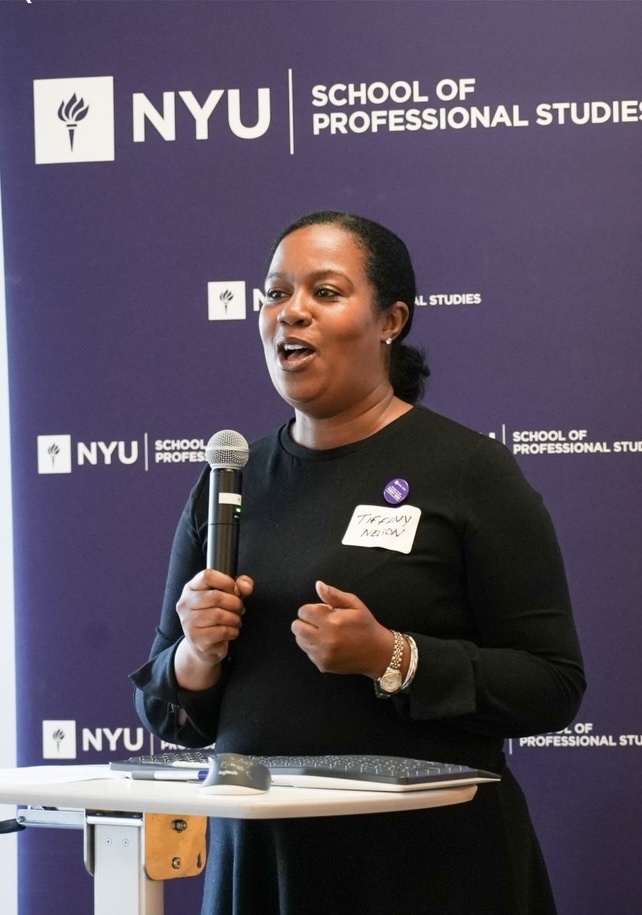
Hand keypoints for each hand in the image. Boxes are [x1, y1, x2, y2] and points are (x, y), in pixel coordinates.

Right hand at [174, 570, 253, 689]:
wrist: (202, 643)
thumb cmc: (215, 615)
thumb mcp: (227, 595)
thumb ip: (240, 585)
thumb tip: (246, 586)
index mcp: (191, 588)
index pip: (207, 576)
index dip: (226, 581)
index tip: (235, 590)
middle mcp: (185, 603)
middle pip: (216, 596)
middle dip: (235, 603)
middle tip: (239, 609)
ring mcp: (188, 622)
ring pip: (219, 615)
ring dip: (234, 618)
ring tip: (235, 620)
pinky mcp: (196, 638)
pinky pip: (222, 631)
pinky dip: (232, 631)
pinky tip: (231, 631)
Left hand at [292, 580, 394, 677]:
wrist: (377, 653)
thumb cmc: (366, 625)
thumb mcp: (355, 605)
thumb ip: (334, 595)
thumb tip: (318, 585)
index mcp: (332, 622)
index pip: (304, 611)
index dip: (311, 609)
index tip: (321, 611)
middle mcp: (325, 640)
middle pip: (297, 627)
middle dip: (306, 621)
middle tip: (319, 622)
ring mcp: (322, 655)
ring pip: (299, 640)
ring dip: (307, 634)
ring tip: (323, 633)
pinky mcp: (322, 665)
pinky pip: (307, 652)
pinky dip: (313, 647)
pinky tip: (327, 645)